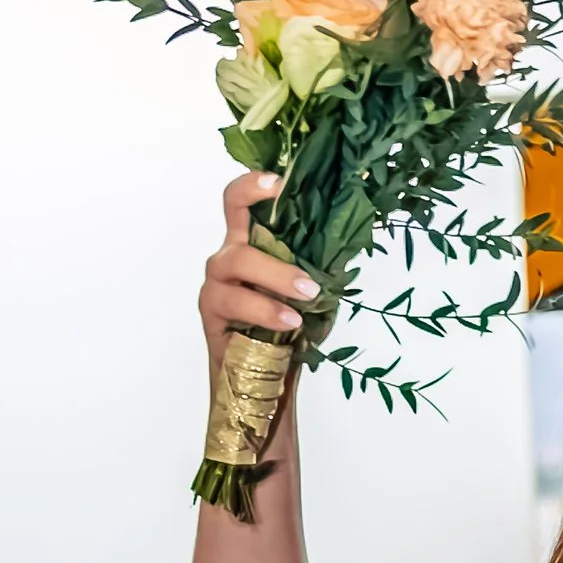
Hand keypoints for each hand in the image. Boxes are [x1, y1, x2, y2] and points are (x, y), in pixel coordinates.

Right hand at [200, 172, 322, 371]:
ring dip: (274, 282)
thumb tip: (351, 234)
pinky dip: (263, 312)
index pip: (240, 200)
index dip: (253, 185)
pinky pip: (233, 302)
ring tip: (301, 309)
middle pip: (238, 224)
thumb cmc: (287, 331)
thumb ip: (320, 264)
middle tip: (311, 284)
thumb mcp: (311, 293)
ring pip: (236, 262)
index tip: (278, 182)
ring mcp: (217, 282)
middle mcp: (229, 256)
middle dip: (278, 251)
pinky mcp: (211, 311)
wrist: (264, 379)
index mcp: (251, 243)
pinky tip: (287, 325)